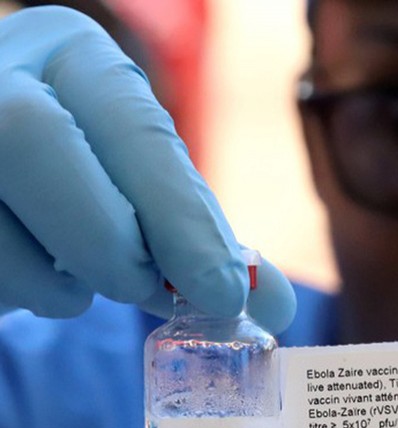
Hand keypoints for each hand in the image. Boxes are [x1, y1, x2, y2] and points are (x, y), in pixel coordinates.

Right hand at [0, 7, 295, 332]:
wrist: (8, 185)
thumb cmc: (85, 184)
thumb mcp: (146, 190)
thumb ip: (203, 238)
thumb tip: (274, 304)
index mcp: (73, 56)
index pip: (133, 128)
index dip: (179, 216)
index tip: (221, 291)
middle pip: (34, 139)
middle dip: (105, 239)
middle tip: (143, 290)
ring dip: (52, 279)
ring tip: (77, 280)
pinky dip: (15, 289)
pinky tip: (32, 274)